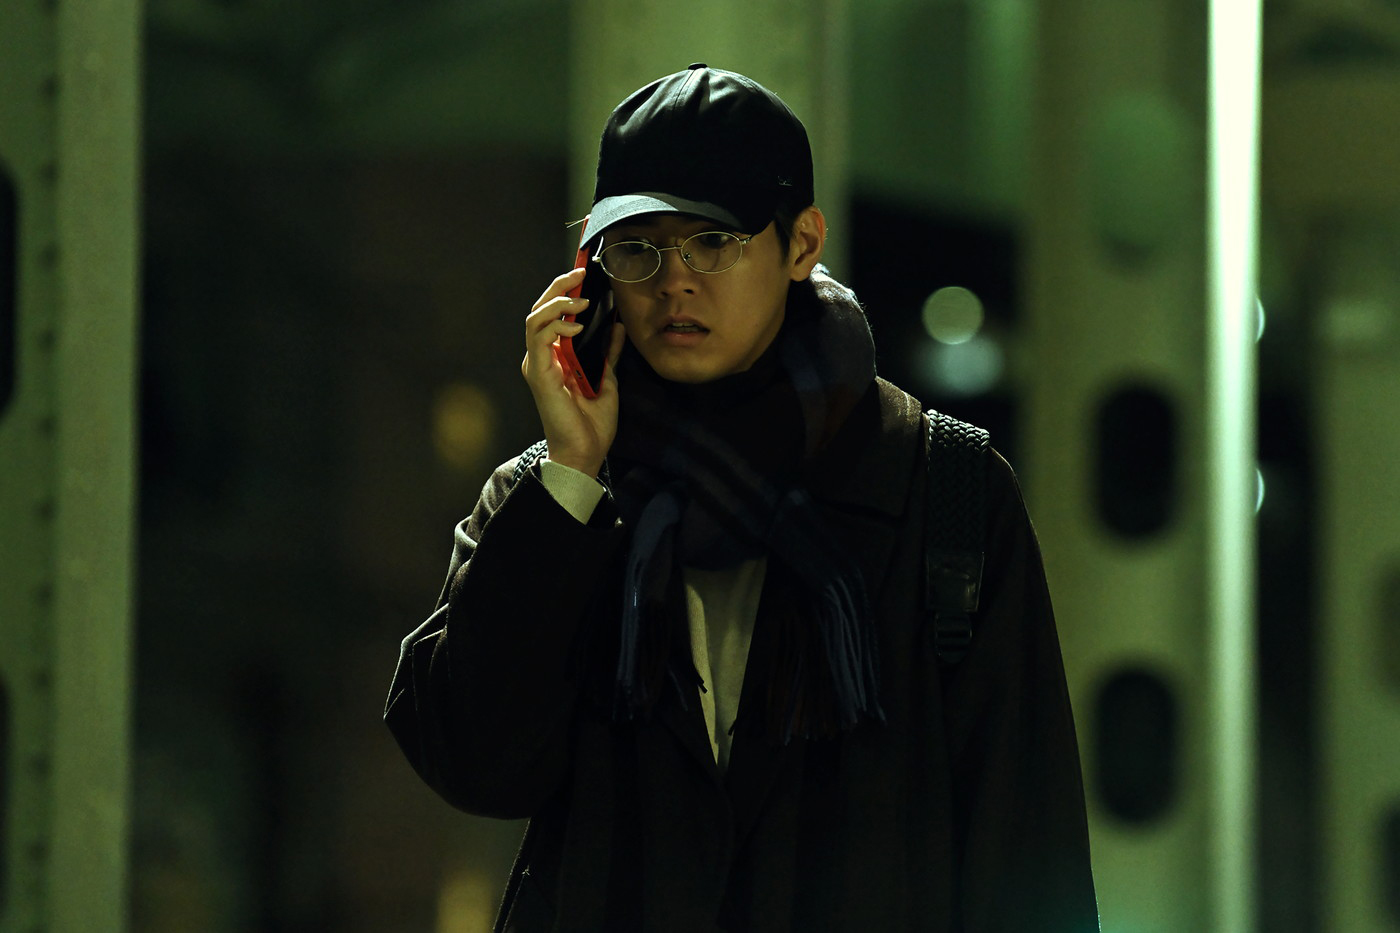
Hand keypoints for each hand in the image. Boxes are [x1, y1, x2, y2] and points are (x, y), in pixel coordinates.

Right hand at [520, 268, 626, 477]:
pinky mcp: (538, 373)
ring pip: (536, 317)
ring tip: (583, 299)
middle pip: (541, 308)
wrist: (585, 451)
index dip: (566, 291)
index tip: (587, 275)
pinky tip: (578, 325)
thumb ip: (609, 351)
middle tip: (580, 272)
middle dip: (560, 286)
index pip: (554, 313)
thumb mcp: (607, 377)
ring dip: (558, 302)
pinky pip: (539, 337)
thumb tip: (618, 325)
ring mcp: (537, 364)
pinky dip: (557, 324)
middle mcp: (541, 356)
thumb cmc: (591, 421)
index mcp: (555, 356)